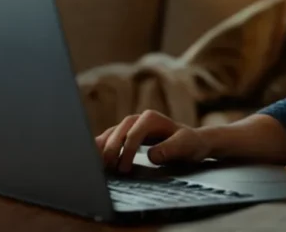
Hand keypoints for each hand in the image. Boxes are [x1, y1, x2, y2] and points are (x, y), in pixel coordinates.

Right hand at [95, 110, 210, 173]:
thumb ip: (171, 149)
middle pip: (119, 130)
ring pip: (112, 133)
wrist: (192, 143)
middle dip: (112, 149)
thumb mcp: (186, 146)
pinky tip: (93, 156)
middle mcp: (139, 118)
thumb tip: (151, 155)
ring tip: (94, 162)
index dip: (127, 150)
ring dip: (103, 147)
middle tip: (108, 168)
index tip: (124, 168)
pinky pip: (111, 138)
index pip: (134, 133)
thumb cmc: (190, 144)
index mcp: (152, 118)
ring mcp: (132, 126)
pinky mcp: (127, 134)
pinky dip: (102, 146)